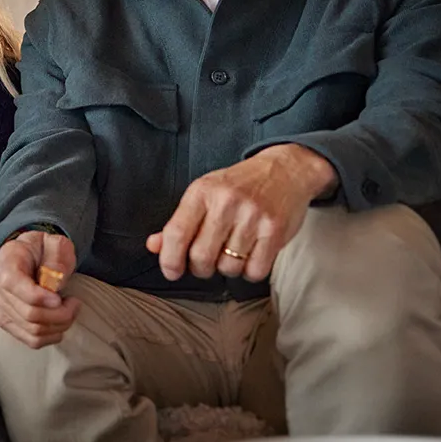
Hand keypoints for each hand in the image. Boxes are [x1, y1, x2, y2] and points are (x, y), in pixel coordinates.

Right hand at [0, 231, 81, 348]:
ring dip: (58, 325)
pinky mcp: (7, 322)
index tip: (61, 298)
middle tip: (74, 304)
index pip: (16, 287)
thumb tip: (55, 280)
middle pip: (28, 314)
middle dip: (59, 314)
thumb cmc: (40, 250)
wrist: (26, 257)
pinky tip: (60, 325)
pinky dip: (50, 337)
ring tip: (69, 311)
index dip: (41, 297)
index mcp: (5, 265)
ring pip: (32, 330)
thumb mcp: (53, 242)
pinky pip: (30, 340)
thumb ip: (57, 255)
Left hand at [146, 144, 336, 282]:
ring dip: (227, 268)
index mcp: (202, 192)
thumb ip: (178, 222)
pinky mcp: (275, 231)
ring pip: (228, 267)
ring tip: (232, 252)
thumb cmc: (239, 185)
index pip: (176, 234)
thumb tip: (154, 246)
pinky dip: (250, 271)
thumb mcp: (204, 194)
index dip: (169, 260)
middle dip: (200, 268)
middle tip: (205, 262)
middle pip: (201, 257)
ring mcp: (252, 217)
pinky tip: (250, 256)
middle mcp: (226, 203)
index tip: (171, 271)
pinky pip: (255, 271)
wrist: (285, 170)